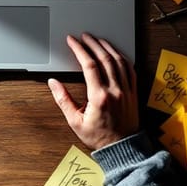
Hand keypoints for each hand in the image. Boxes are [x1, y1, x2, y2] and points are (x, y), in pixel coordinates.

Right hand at [48, 33, 138, 150]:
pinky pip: (130, 69)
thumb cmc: (99, 137)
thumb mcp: (75, 122)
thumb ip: (63, 100)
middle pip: (104, 58)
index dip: (79, 49)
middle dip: (93, 43)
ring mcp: (126, 91)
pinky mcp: (133, 93)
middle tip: (84, 36)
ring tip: (98, 39)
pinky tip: (115, 53)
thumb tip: (53, 83)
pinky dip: (122, 57)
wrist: (122, 149)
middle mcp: (115, 91)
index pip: (89, 65)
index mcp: (99, 97)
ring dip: (107, 47)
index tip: (72, 41)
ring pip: (118, 61)